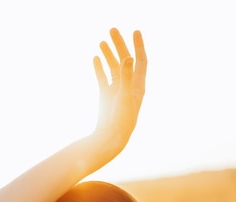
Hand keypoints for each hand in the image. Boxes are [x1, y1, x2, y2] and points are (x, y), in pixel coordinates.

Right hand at [93, 28, 146, 158]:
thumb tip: (128, 56)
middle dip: (119, 45)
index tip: (135, 31)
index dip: (138, 45)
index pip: (140, 61)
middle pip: (125, 60)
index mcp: (137, 86)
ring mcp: (116, 91)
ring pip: (113, 68)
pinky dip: (99, 68)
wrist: (110, 138)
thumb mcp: (124, 97)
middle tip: (112, 30)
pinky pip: (103, 78)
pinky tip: (95, 58)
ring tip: (102, 42)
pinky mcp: (106, 97)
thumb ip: (125, 76)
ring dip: (108, 54)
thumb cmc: (121, 121)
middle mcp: (128, 86)